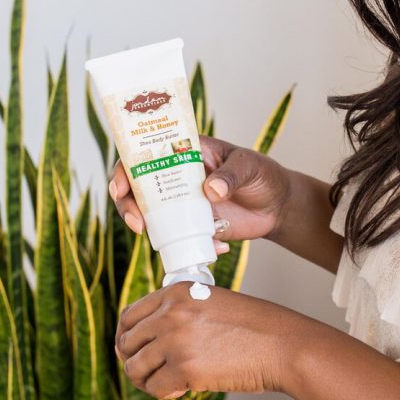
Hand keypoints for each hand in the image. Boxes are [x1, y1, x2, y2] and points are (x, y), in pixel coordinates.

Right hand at [109, 135, 290, 249]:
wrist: (278, 206)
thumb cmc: (262, 174)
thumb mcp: (250, 166)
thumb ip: (231, 174)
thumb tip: (210, 189)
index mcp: (183, 152)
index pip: (143, 154)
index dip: (124, 170)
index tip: (121, 189)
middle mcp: (175, 177)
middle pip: (136, 189)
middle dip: (128, 206)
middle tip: (138, 224)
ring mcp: (181, 204)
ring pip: (150, 216)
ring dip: (149, 230)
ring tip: (164, 242)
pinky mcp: (192, 227)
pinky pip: (176, 239)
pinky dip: (187, 248)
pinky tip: (217, 248)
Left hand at [115, 283, 285, 398]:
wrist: (282, 346)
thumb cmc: (252, 329)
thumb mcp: (209, 304)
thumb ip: (178, 314)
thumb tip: (143, 343)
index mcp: (175, 292)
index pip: (129, 315)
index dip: (126, 338)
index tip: (132, 351)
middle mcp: (170, 312)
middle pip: (126, 342)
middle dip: (133, 361)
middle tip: (149, 374)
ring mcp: (176, 340)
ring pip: (134, 368)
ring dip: (147, 380)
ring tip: (167, 383)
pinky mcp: (185, 368)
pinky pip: (154, 388)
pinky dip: (164, 393)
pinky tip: (182, 389)